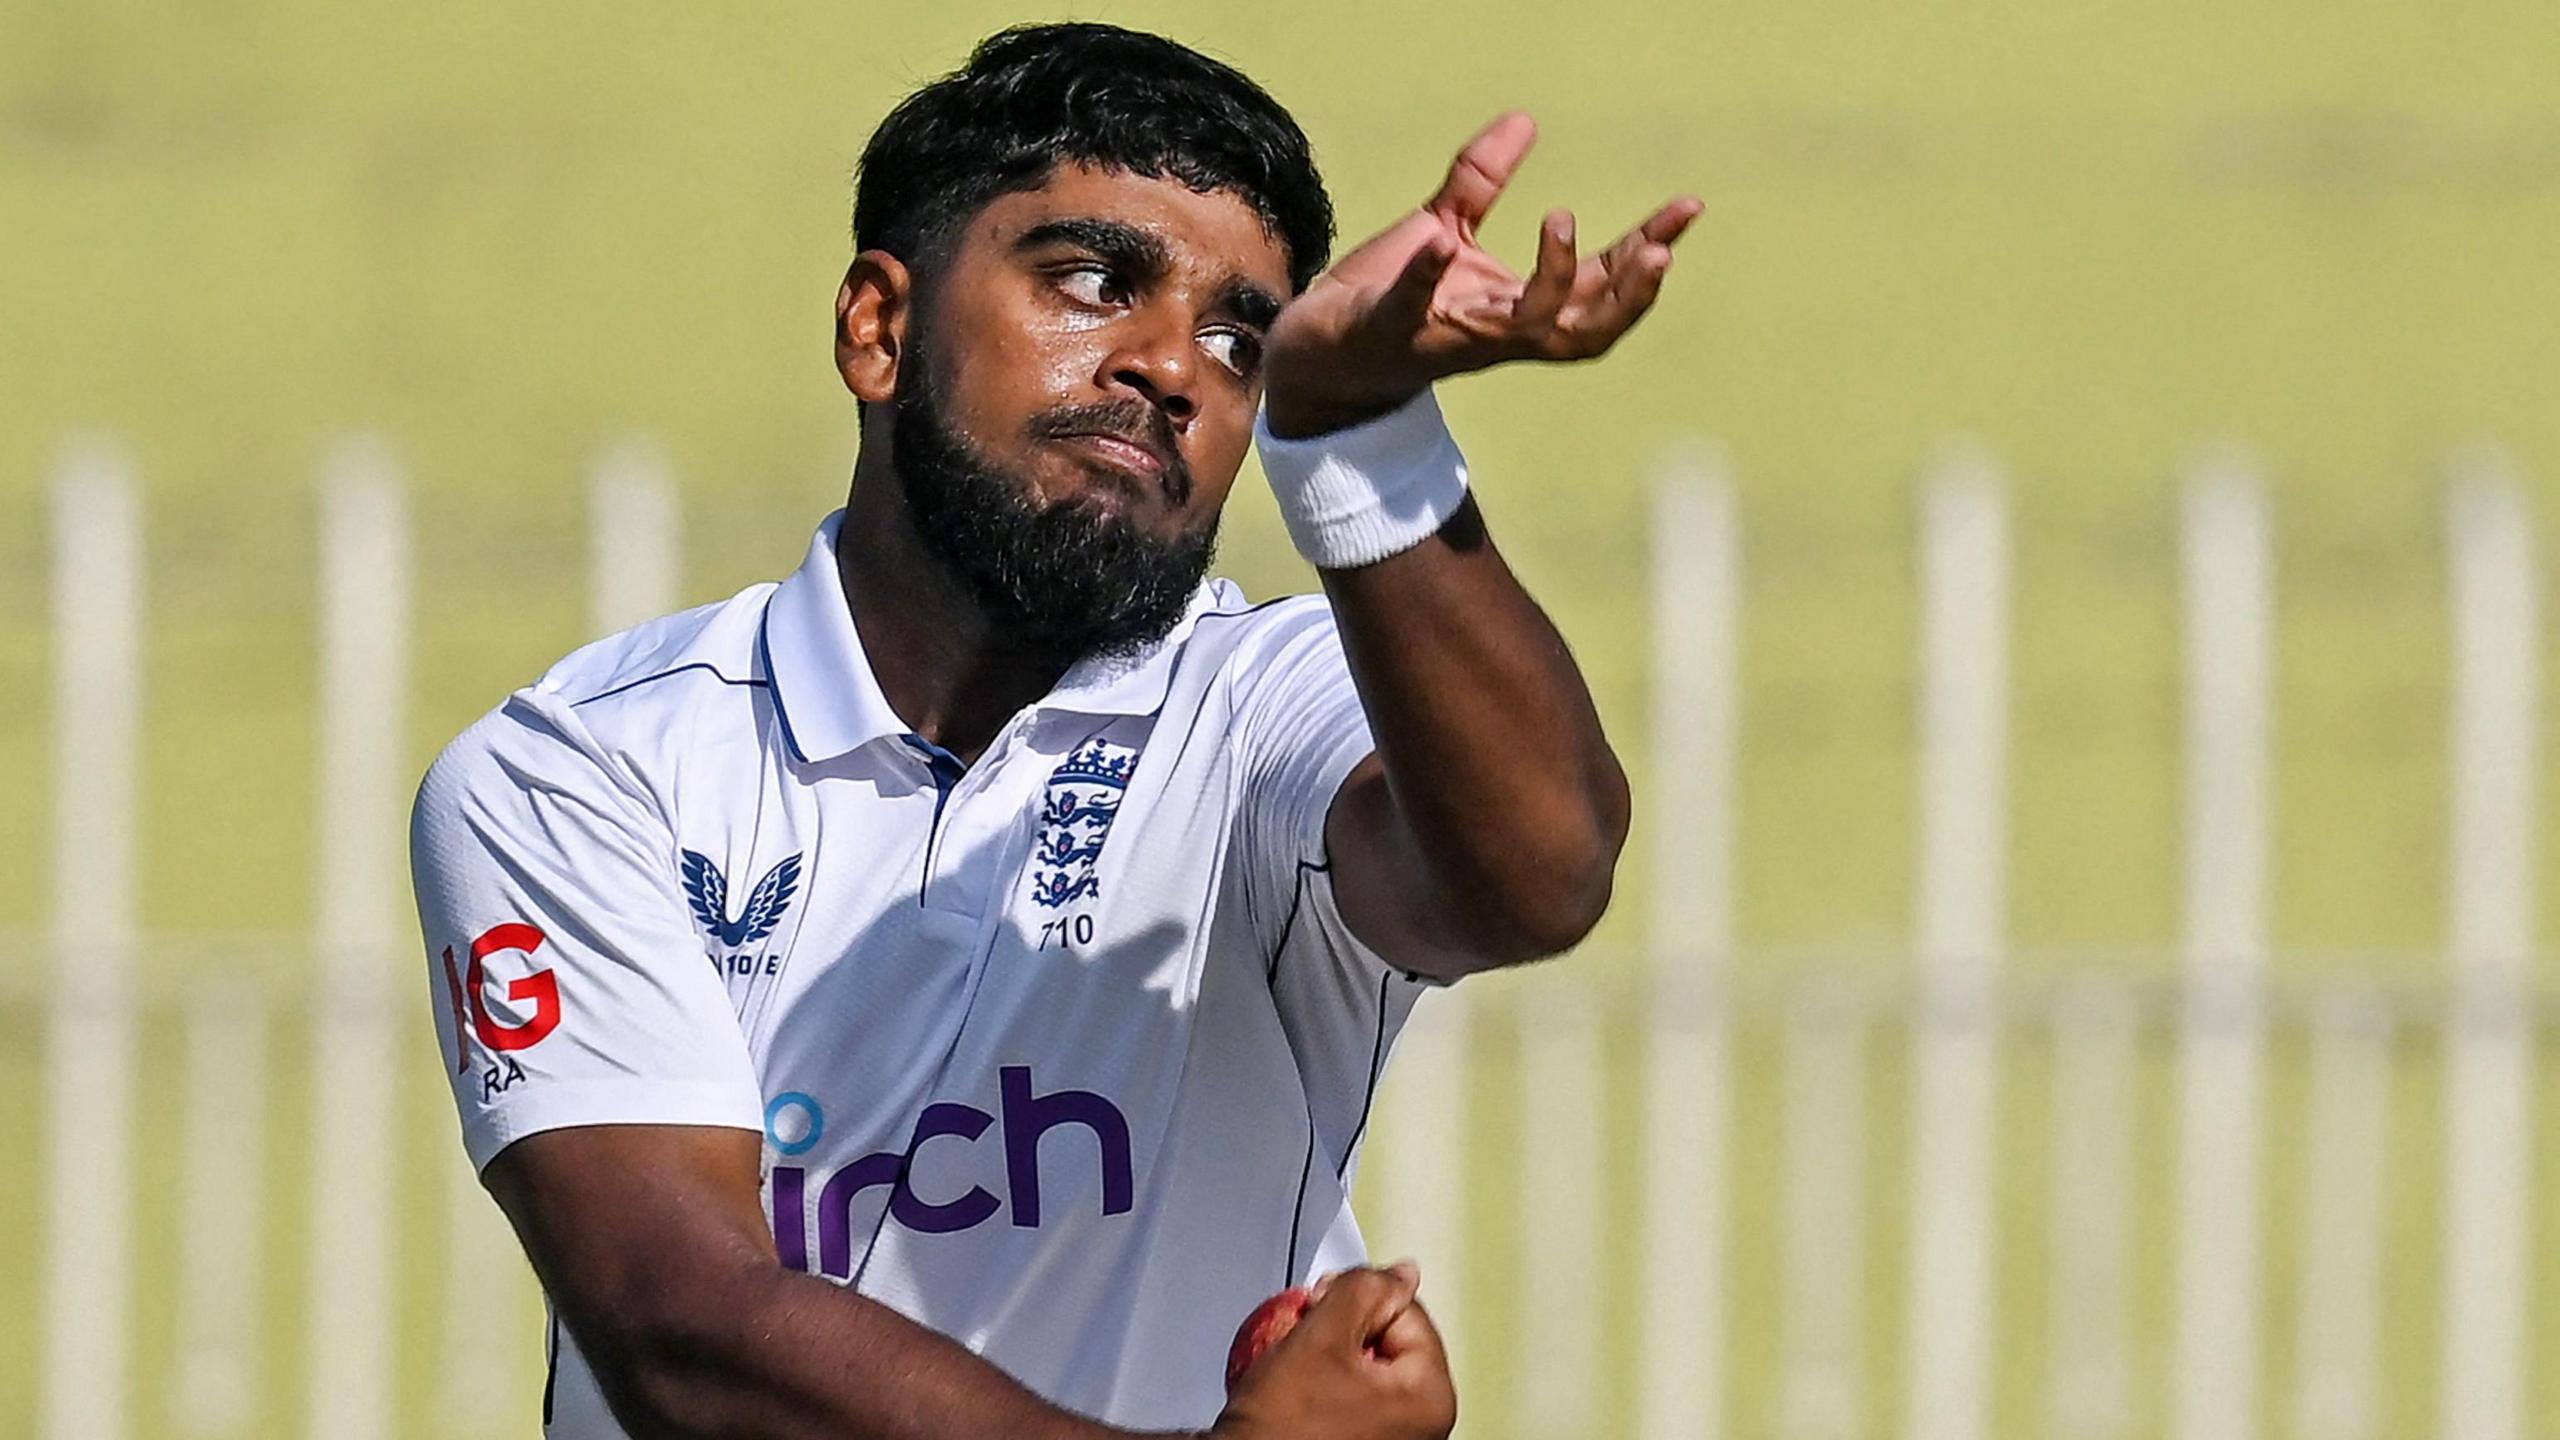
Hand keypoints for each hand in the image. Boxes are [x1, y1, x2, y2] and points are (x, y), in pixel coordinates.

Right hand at [1207, 1262, 1455, 1439]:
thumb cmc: (1281, 1423)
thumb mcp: (1322, 1333)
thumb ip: (1365, 1289)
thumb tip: (1401, 1273)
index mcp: (1431, 1398)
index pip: (1403, 1309)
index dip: (1355, 1297)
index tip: (1319, 1308)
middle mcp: (1423, 1426)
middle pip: (1385, 1337)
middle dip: (1341, 1326)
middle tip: (1305, 1338)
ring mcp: (1391, 1437)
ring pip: (1363, 1363)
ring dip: (1327, 1353)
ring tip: (1296, 1368)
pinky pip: (1348, 1393)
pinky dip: (1321, 1381)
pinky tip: (1294, 1389)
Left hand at [1259, 110, 1701, 437]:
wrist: (1318, 350)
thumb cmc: (1387, 297)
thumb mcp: (1442, 228)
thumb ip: (1480, 182)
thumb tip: (1525, 120)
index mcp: (1515, 308)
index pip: (1599, 287)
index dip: (1645, 255)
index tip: (1687, 210)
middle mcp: (1496, 333)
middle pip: (1586, 331)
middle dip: (1629, 295)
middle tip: (1659, 251)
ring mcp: (1447, 337)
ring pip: (1525, 332)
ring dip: (1553, 282)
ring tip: (1561, 221)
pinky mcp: (1389, 330)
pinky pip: (1412, 309)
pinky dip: (1427, 277)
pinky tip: (1439, 238)